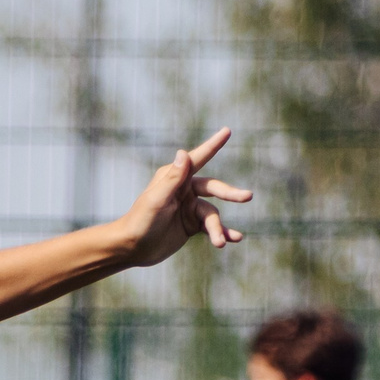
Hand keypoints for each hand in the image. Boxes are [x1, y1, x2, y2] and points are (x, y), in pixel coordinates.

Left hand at [116, 129, 251, 267]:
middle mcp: (185, 190)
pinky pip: (212, 227)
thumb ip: (172, 179)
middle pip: (214, 188)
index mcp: (175, 178)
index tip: (227, 131)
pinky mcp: (192, 225)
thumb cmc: (140, 221)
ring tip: (221, 243)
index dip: (213, 145)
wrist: (132, 248)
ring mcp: (189, 208)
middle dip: (230, 193)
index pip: (198, 158)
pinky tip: (233, 239)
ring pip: (212, 214)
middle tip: (248, 196)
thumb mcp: (157, 200)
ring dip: (218, 229)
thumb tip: (183, 152)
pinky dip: (222, 232)